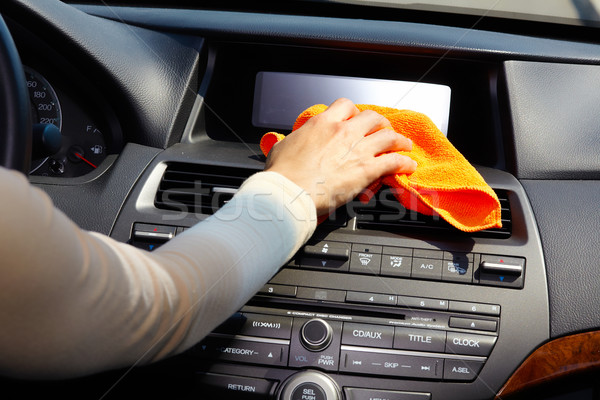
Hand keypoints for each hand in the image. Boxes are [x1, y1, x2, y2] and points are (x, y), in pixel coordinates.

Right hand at [265, 98, 416, 214]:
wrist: (289, 193)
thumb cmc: (283, 175)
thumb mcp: (283, 147)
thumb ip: (294, 140)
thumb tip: (292, 142)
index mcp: (322, 124)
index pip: (345, 105)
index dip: (354, 111)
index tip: (355, 118)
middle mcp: (343, 132)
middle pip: (372, 118)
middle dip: (380, 123)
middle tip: (383, 130)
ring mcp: (357, 150)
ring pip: (388, 136)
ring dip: (399, 140)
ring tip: (405, 145)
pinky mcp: (366, 170)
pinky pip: (394, 161)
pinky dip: (404, 163)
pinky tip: (408, 166)